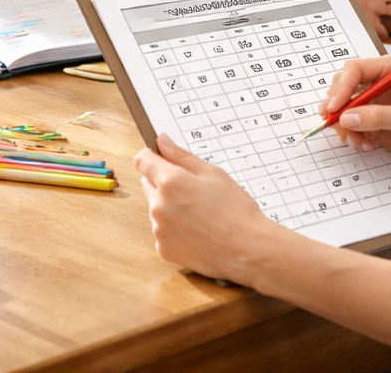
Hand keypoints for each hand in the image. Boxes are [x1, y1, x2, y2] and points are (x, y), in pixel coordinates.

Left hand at [135, 133, 278, 282]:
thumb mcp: (212, 173)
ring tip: (198, 213)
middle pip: (148, 184)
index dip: (152, 156)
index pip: (142, 160)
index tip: (162, 159)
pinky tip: (196, 230)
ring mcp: (159, 230)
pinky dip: (173, 229)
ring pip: (156, 208)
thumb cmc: (235, 210)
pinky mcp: (164, 249)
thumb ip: (181, 156)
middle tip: (191, 189)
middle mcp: (158, 206)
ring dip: (169, 206)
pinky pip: (162, 231)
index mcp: (170, 183)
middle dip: (163, 182)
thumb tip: (162, 141)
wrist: (248, 250)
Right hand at [318, 55, 390, 168]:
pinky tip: (366, 144)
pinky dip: (351, 135)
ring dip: (344, 125)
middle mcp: (377, 82)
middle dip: (337, 107)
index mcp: (389, 69)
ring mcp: (372, 102)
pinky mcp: (369, 120)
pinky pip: (348, 124)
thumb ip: (377, 117)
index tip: (334, 108)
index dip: (342, 87)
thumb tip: (345, 117)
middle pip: (342, 86)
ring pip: (342, 107)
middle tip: (336, 126)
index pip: (354, 70)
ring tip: (358, 141)